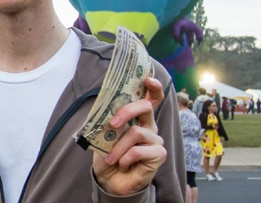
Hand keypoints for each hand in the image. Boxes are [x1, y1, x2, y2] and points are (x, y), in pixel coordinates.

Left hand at [92, 77, 166, 195]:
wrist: (111, 180)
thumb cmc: (109, 155)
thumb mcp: (104, 134)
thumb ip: (108, 119)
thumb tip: (102, 104)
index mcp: (139, 118)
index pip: (151, 98)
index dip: (152, 87)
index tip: (147, 79)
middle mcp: (150, 126)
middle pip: (145, 107)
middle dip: (126, 111)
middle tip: (112, 124)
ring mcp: (156, 140)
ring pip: (136, 132)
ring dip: (118, 147)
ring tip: (111, 158)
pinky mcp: (158, 155)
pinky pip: (138, 151)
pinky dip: (124, 158)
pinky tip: (122, 165)